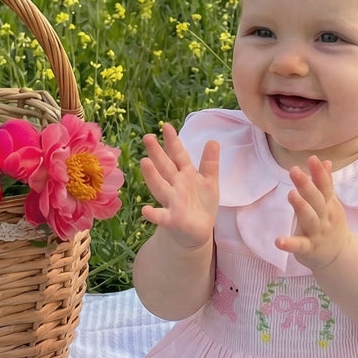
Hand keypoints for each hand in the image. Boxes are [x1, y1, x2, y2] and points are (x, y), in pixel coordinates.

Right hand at [140, 123, 219, 249]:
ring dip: (152, 176)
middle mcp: (175, 185)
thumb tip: (213, 140)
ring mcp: (171, 202)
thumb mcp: (209, 181)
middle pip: (165, 167)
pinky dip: (154, 214)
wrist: (199, 231)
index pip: (178, 155)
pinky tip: (146, 211)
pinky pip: (161, 217)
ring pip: (160, 187)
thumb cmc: (201, 203)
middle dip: (157, 153)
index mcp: (185, 174)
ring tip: (145, 162)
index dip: (173, 141)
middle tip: (148, 137)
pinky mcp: (172, 220)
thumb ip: (210, 163)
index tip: (166, 125)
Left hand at [276, 156, 349, 269]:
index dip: (319, 173)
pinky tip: (278, 241)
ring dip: (301, 207)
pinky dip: (289, 244)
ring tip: (291, 195)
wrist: (339, 256)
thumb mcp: (331, 204)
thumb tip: (325, 161)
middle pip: (317, 200)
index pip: (325, 187)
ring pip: (310, 219)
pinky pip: (300, 246)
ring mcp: (317, 234)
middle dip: (306, 185)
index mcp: (329, 205)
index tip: (312, 158)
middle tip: (294, 170)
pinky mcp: (309, 249)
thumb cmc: (330, 225)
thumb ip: (326, 184)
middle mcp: (325, 218)